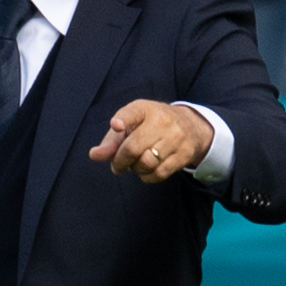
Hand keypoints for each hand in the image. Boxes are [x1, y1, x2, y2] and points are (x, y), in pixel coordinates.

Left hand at [90, 100, 212, 182]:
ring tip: (135, 165)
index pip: (131, 113)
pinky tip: (147, 170)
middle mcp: (163, 121)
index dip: (122, 121)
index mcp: (145, 109)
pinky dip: (148, 177)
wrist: (190, 126)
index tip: (115, 125)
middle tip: (117, 165)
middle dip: (120, 161)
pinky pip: (159, 173)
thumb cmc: (152, 125)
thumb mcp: (132, 123)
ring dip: (135, 169)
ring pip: (146, 163)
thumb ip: (112, 139)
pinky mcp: (184, 154)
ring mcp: (176, 138)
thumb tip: (94, 155)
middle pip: (133, 148)